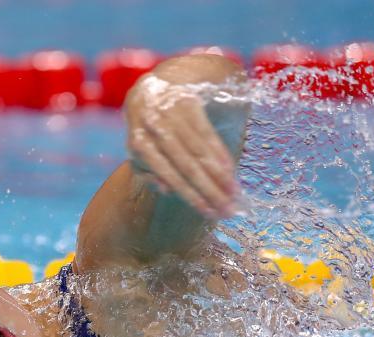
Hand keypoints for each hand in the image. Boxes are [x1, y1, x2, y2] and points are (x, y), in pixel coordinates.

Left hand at [125, 74, 238, 217]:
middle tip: (229, 209)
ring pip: (200, 150)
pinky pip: (207, 133)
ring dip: (220, 175)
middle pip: (187, 165)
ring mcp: (171, 113)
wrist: (153, 86)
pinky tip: (231, 170)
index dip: (191, 196)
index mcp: (139, 143)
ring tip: (234, 193)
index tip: (210, 213)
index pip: (168, 175)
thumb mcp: (140, 151)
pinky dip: (220, 153)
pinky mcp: (188, 102)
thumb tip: (167, 190)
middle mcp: (154, 128)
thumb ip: (149, 173)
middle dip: (210, 190)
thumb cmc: (147, 129)